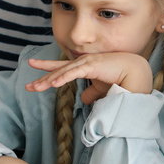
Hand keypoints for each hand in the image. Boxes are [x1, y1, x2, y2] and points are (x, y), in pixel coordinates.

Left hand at [26, 53, 152, 103]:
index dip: (47, 68)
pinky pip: (74, 73)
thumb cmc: (120, 78)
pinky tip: (53, 84)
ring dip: (48, 81)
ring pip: (62, 73)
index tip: (33, 65)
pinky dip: (63, 78)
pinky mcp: (91, 66)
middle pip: (58, 71)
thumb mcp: (101, 88)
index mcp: (84, 67)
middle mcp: (82, 63)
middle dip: (43, 78)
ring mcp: (86, 63)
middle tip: (29, 86)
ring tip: (35, 88)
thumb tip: (84, 99)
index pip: (62, 68)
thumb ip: (92, 92)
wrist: (135, 72)